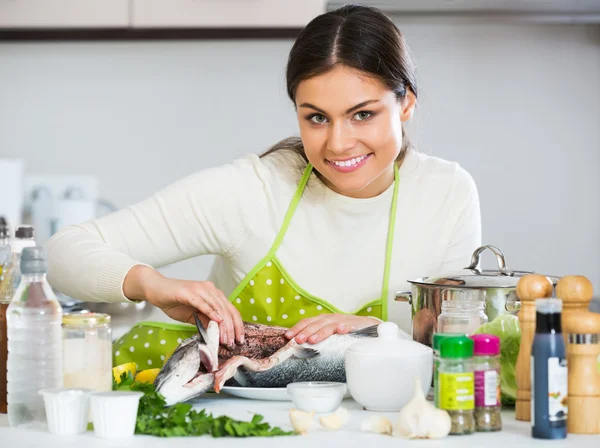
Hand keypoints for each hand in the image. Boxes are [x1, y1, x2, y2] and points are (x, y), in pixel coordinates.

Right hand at [123, 265, 243, 346]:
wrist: (156, 289)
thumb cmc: (175, 301)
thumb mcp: (194, 316)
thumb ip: (206, 322)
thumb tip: (219, 336)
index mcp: (214, 294)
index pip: (231, 310)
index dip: (237, 325)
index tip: (239, 340)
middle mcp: (211, 289)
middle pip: (228, 310)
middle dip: (232, 328)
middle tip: (232, 343)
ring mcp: (201, 289)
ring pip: (218, 307)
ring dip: (223, 325)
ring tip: (225, 338)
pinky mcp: (189, 292)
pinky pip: (203, 303)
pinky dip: (211, 312)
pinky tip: (217, 321)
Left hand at [284, 314, 379, 344]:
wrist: (368, 326)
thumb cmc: (345, 331)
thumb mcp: (329, 333)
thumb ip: (316, 337)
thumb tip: (298, 345)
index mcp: (323, 320)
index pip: (308, 322)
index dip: (297, 328)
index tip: (288, 336)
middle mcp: (331, 318)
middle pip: (317, 324)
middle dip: (306, 331)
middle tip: (298, 340)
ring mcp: (344, 321)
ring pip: (330, 326)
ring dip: (321, 332)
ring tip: (313, 340)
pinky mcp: (356, 325)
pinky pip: (350, 326)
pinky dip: (345, 328)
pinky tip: (341, 331)